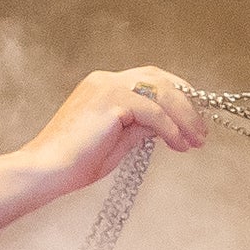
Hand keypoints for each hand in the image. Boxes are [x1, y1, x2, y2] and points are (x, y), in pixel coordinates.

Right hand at [0, 66, 208, 241]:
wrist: (48, 171)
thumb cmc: (77, 162)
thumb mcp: (118, 140)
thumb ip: (141, 126)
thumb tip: (168, 125)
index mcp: (104, 84)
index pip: (150, 78)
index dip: (177, 94)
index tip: (194, 116)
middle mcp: (106, 79)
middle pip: (160, 79)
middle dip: (187, 103)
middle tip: (202, 131)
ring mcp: (107, 87)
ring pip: (161, 92)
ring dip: (185, 117)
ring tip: (196, 141)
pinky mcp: (111, 102)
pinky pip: (154, 113)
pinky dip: (171, 129)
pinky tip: (179, 146)